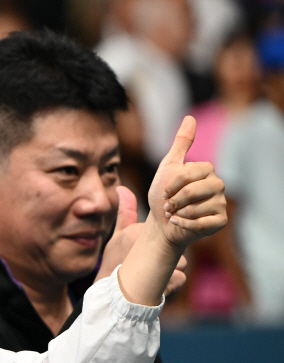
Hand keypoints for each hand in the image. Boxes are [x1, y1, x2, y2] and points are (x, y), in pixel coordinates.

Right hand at [97, 185, 186, 295]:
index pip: (166, 231)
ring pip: (180, 262)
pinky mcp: (171, 281)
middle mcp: (154, 246)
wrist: (110, 290)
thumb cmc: (114, 260)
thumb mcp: (118, 235)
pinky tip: (158, 284)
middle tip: (154, 262)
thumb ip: (125, 211)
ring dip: (170, 269)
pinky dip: (172, 283)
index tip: (149, 248)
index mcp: (142, 232)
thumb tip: (122, 188)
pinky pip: (181, 278)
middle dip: (168, 254)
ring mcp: (164, 264)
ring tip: (152, 275)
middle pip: (175, 246)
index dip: (161, 239)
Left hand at [147, 116, 227, 248]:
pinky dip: (184, 225)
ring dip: (178, 213)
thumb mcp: (168, 166)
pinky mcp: (220, 222)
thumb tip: (190, 118)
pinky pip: (202, 224)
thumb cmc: (164, 195)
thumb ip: (180, 144)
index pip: (190, 173)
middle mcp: (218, 185)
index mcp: (207, 170)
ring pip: (197, 208)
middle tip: (168, 205)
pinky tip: (178, 223)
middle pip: (194, 191)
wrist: (161, 224)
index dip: (172, 184)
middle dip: (174, 200)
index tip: (165, 192)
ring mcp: (221, 204)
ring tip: (175, 214)